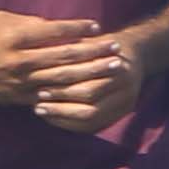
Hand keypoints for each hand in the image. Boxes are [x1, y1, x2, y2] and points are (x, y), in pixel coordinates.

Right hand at [0, 11, 106, 108]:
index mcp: (14, 38)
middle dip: (94, 51)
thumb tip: (56, 26)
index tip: (96, 25)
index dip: (77, 27)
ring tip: (114, 66)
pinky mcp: (23, 97)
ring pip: (64, 78)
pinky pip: (54, 96)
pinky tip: (95, 89)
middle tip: (116, 47)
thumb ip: (29, 23)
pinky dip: (75, 92)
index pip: (53, 31)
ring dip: (92, 72)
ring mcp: (22, 81)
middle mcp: (20, 60)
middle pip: (65, 56)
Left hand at [22, 29, 148, 129]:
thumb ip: (67, 52)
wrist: (131, 56)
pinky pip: (92, 126)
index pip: (87, 82)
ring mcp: (126, 104)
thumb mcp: (85, 43)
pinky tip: (51, 117)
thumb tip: (37, 59)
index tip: (37, 82)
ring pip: (91, 117)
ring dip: (62, 114)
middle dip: (60, 99)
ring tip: (39, 108)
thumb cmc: (98, 45)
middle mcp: (127, 88)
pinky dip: (69, 123)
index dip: (61, 84)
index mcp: (120, 67)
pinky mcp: (119, 116)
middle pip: (90, 99)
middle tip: (37, 97)